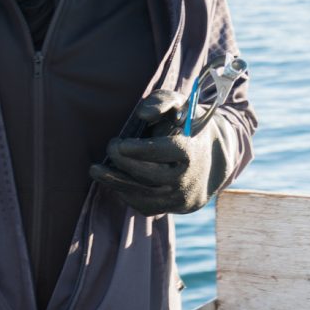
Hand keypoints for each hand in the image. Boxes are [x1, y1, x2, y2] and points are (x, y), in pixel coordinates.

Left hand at [90, 90, 236, 214]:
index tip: (119, 144)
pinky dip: (126, 194)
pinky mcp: (173, 208)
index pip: (166, 153)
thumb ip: (161, 101)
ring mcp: (181, 198)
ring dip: (116, 183)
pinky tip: (113, 180)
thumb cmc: (187, 123)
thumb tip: (143, 113)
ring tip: (95, 170)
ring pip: (144, 195)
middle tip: (110, 147)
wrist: (213, 155)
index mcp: (191, 151)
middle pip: (151, 176)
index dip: (140, 150)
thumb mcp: (179, 104)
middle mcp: (188, 179)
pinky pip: (145, 206)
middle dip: (125, 163)